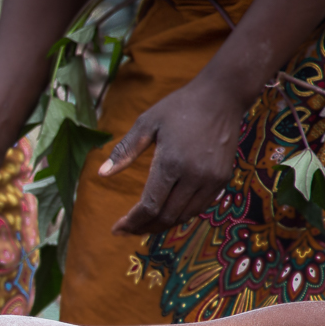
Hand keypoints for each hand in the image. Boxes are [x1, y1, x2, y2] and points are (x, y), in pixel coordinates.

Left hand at [102, 75, 242, 233]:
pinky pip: (199, 207)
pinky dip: (180, 214)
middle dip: (143, 227)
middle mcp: (194, 176)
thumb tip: (101, 174)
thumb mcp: (147, 123)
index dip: (131, 222)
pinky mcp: (222, 178)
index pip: (149, 206)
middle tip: (126, 229)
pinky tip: (165, 212)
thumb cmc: (180, 107)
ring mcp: (211, 179)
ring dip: (162, 224)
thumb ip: (124, 151)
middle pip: (166, 216)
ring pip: (184, 216)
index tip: (115, 229)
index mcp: (171, 163)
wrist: (223, 96)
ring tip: (142, 224)